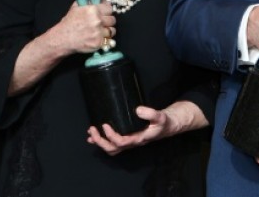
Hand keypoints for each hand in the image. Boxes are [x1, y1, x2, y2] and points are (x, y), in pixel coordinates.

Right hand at [43, 1, 114, 54]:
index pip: (110, 8)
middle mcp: (97, 20)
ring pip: (112, 30)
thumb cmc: (68, 23)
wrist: (63, 38)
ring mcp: (99, 32)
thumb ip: (87, 3)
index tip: (105, 12)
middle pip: (112, 19)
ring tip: (100, 31)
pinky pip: (108, 40)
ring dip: (107, 30)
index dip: (107, 10)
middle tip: (102, 22)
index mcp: (93, 10)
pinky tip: (97, 37)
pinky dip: (104, 39)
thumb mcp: (76, 8)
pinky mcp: (99, 42)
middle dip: (107, 20)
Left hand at [87, 101, 207, 155]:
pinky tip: (94, 136)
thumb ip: (151, 113)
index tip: (105, 125)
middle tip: (92, 129)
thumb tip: (138, 110)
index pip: (122, 142)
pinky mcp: (127, 137)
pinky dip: (102, 140)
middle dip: (100, 141)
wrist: (168, 125)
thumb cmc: (164, 123)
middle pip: (113, 149)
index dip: (111, 136)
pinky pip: (113, 143)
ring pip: (112, 148)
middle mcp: (132, 142)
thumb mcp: (160, 117)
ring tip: (90, 134)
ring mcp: (129, 141)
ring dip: (99, 142)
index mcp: (138, 139)